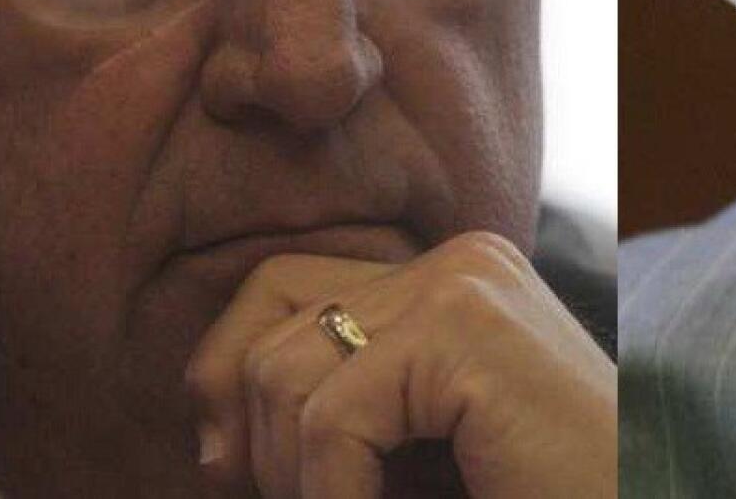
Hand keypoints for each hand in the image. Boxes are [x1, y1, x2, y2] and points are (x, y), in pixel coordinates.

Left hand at [184, 232, 616, 497]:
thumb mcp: (406, 453)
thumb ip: (332, 412)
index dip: (228, 378)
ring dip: (296, 480)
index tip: (233, 474)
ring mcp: (465, 282)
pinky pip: (334, 417)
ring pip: (283, 373)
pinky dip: (333, 495)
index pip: (279, 288)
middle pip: (268, 319)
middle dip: (256, 436)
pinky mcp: (469, 327)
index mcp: (446, 279)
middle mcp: (456, 260)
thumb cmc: (526, 492)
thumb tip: (209, 441)